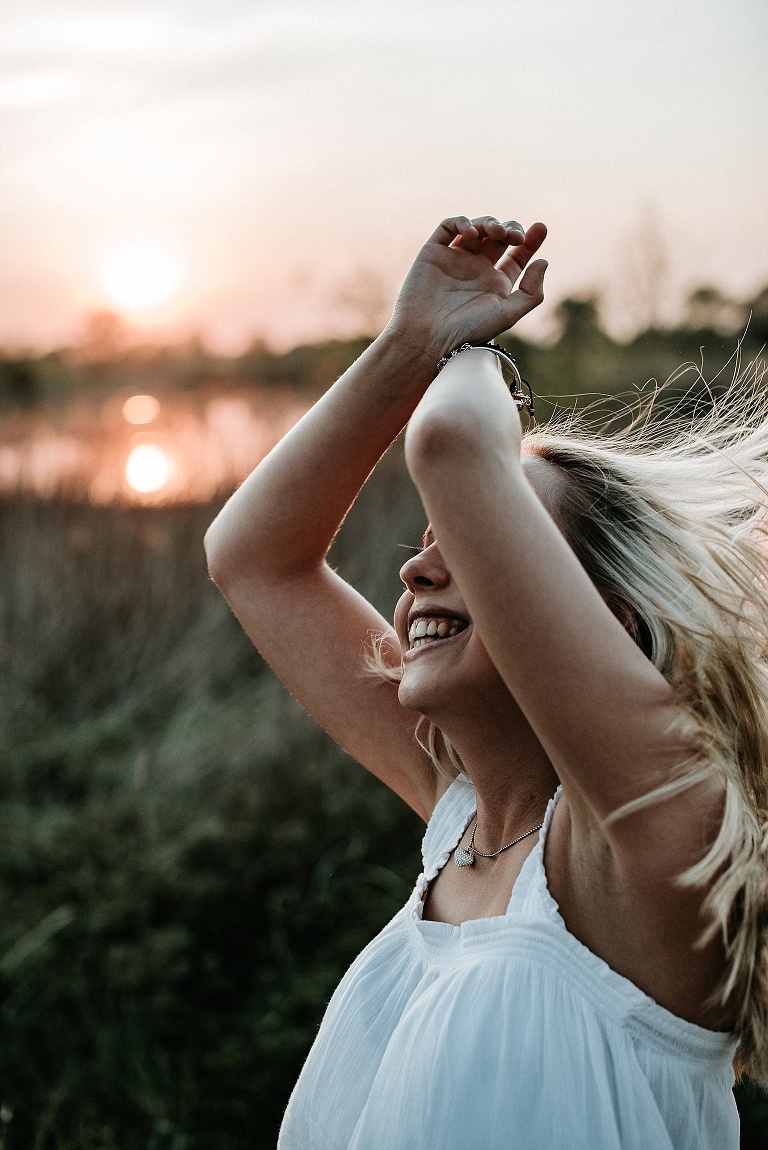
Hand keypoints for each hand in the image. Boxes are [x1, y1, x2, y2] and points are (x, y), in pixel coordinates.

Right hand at [388, 215, 546, 363]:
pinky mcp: (433, 253)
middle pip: (500, 238)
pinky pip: (448, 227)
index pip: (517, 256)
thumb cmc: (467, 332)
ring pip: (477, 228)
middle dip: (511, 228)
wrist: (427, 337)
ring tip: (497, 233)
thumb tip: (543, 261)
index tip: (541, 228)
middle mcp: (476, 271)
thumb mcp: (507, 315)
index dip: (530, 241)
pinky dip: (462, 222)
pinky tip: (472, 233)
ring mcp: (455, 260)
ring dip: (490, 223)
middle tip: (516, 235)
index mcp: (495, 286)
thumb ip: (531, 292)